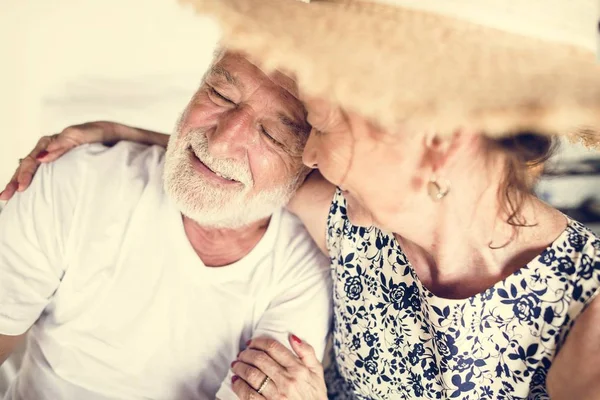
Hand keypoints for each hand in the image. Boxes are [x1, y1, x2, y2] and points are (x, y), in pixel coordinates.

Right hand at [0, 121, 119, 200]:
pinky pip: (43, 175)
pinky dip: (33, 183)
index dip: (25, 174)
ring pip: (32, 171)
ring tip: (7, 198)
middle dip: (14, 181)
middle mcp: (50, 150)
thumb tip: (42, 157)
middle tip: (5, 196)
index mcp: (52, 142)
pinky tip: (26, 194)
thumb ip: (64, 143)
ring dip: (18, 183)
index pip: (32, 160)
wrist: (116, 138)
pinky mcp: (62, 166)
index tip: (21, 188)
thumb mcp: (84, 135)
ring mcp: (55, 158)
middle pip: (27, 166)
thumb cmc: (100, 135)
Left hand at [231, 335, 326, 399]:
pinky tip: (236, 381)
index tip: (252, 342)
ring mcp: (277, 395)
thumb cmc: (314, 396)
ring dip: (240, 367)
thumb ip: (307, 352)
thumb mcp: (317, 372)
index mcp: (299, 369)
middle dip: (247, 354)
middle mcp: (287, 381)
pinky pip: (248, 394)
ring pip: (252, 375)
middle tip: (242, 353)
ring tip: (236, 365)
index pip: (274, 348)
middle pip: (260, 359)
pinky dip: (239, 386)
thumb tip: (292, 336)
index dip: (259, 342)